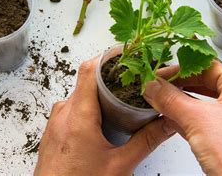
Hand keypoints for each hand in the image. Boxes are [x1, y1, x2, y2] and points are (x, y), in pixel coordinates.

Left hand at [35, 58, 175, 175]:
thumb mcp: (119, 165)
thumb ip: (146, 141)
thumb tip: (167, 123)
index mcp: (78, 117)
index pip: (90, 70)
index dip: (108, 57)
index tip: (127, 55)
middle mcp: (63, 113)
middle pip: (87, 81)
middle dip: (111, 79)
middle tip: (133, 81)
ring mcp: (55, 120)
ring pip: (80, 94)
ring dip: (99, 94)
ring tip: (120, 101)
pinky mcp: (53, 129)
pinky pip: (72, 107)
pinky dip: (89, 106)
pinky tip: (103, 118)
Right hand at [144, 61, 221, 174]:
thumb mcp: (196, 119)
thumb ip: (171, 99)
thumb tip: (153, 86)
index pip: (210, 67)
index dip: (182, 68)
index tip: (161, 74)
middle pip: (208, 86)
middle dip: (181, 87)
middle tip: (159, 87)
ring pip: (208, 107)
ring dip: (183, 105)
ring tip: (162, 103)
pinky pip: (210, 125)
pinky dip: (191, 122)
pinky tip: (173, 123)